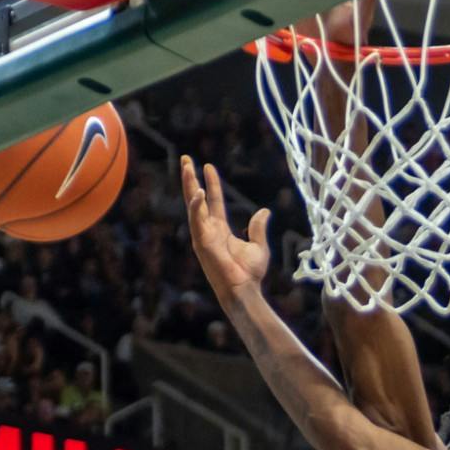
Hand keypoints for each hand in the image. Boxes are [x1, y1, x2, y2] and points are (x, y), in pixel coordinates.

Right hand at [180, 156, 270, 301]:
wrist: (244, 289)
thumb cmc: (249, 273)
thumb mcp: (258, 245)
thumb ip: (258, 227)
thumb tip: (264, 211)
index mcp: (219, 229)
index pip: (214, 201)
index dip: (212, 183)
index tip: (208, 166)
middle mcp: (208, 230)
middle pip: (197, 199)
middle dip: (190, 179)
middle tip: (185, 159)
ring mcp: (203, 235)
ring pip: (193, 205)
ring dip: (189, 186)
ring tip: (187, 166)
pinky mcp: (202, 243)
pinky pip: (197, 221)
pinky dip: (197, 207)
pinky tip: (199, 192)